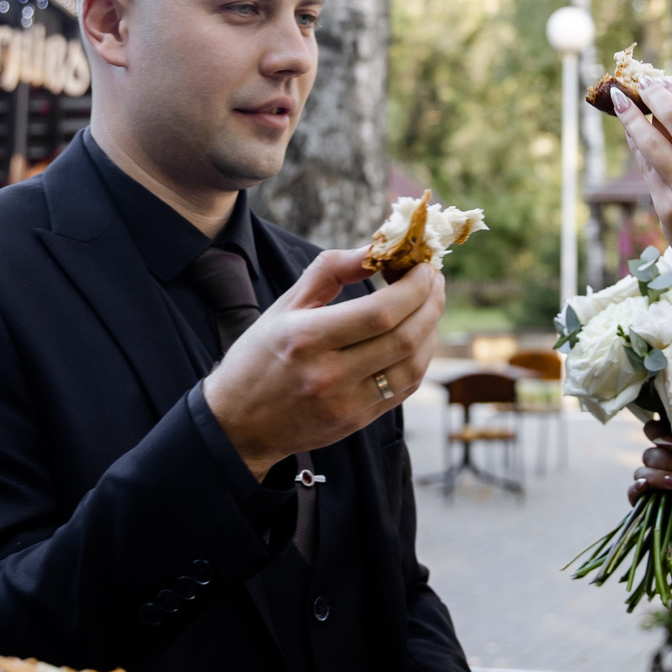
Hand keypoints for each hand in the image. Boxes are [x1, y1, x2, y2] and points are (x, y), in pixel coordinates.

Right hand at [202, 248, 444, 477]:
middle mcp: (328, 375)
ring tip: (429, 305)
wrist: (238, 424)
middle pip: (404, 337)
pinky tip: (418, 336)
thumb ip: (330, 270)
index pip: (380, 312)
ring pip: (412, 365)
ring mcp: (346, 403)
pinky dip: (420, 357)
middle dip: (431, 302)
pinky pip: (405, 388)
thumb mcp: (284, 305)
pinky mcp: (357, 421)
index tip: (424, 266)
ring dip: (431, 330)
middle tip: (433, 279)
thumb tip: (376, 247)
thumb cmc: (259, 356)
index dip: (414, 287)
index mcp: (306, 339)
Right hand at [630, 433, 671, 555]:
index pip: (655, 430)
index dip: (659, 432)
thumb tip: (668, 441)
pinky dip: (636, 489)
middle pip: (650, 453)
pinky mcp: (655, 506)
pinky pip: (634, 494)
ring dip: (659, 476)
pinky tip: (647, 488)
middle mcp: (667, 463)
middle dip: (670, 460)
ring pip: (642, 472)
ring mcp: (660, 485)